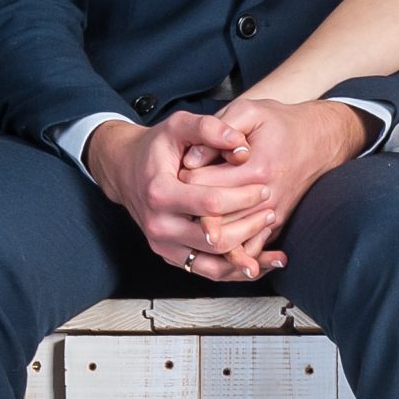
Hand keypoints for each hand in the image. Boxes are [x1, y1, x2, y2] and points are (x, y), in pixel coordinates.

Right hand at [83, 112, 275, 281]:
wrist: (125, 170)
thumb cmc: (155, 147)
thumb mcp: (178, 126)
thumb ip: (209, 128)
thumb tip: (242, 146)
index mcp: (160, 193)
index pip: (210, 203)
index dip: (242, 197)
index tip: (263, 189)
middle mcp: (159, 225)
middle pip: (215, 239)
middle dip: (249, 227)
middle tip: (270, 212)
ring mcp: (164, 246)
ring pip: (214, 265)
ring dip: (247, 257)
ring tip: (273, 245)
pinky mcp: (172, 257)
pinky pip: (209, 272)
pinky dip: (237, 270)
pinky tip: (261, 265)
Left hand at [183, 98, 370, 273]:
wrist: (319, 141)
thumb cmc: (281, 123)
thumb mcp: (249, 111)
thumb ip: (217, 129)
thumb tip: (191, 159)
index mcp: (256, 169)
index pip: (204, 184)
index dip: (184, 175)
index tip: (180, 166)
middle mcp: (266, 199)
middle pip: (212, 217)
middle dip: (190, 207)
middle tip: (180, 193)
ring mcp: (271, 216)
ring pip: (228, 239)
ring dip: (204, 231)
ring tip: (188, 216)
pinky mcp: (275, 226)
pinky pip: (247, 247)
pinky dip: (227, 250)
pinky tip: (210, 241)